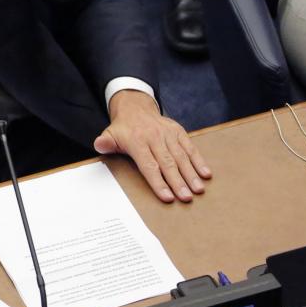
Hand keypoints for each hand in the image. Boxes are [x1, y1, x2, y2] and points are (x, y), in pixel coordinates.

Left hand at [95, 90, 210, 202]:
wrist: (136, 108)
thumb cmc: (124, 129)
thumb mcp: (110, 134)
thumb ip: (105, 142)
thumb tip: (99, 145)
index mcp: (137, 141)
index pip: (148, 165)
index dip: (158, 182)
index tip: (167, 197)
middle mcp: (154, 137)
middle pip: (167, 163)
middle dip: (178, 182)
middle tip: (186, 198)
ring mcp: (168, 134)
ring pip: (181, 156)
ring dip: (191, 174)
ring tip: (198, 190)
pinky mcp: (179, 132)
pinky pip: (190, 147)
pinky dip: (199, 160)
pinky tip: (206, 174)